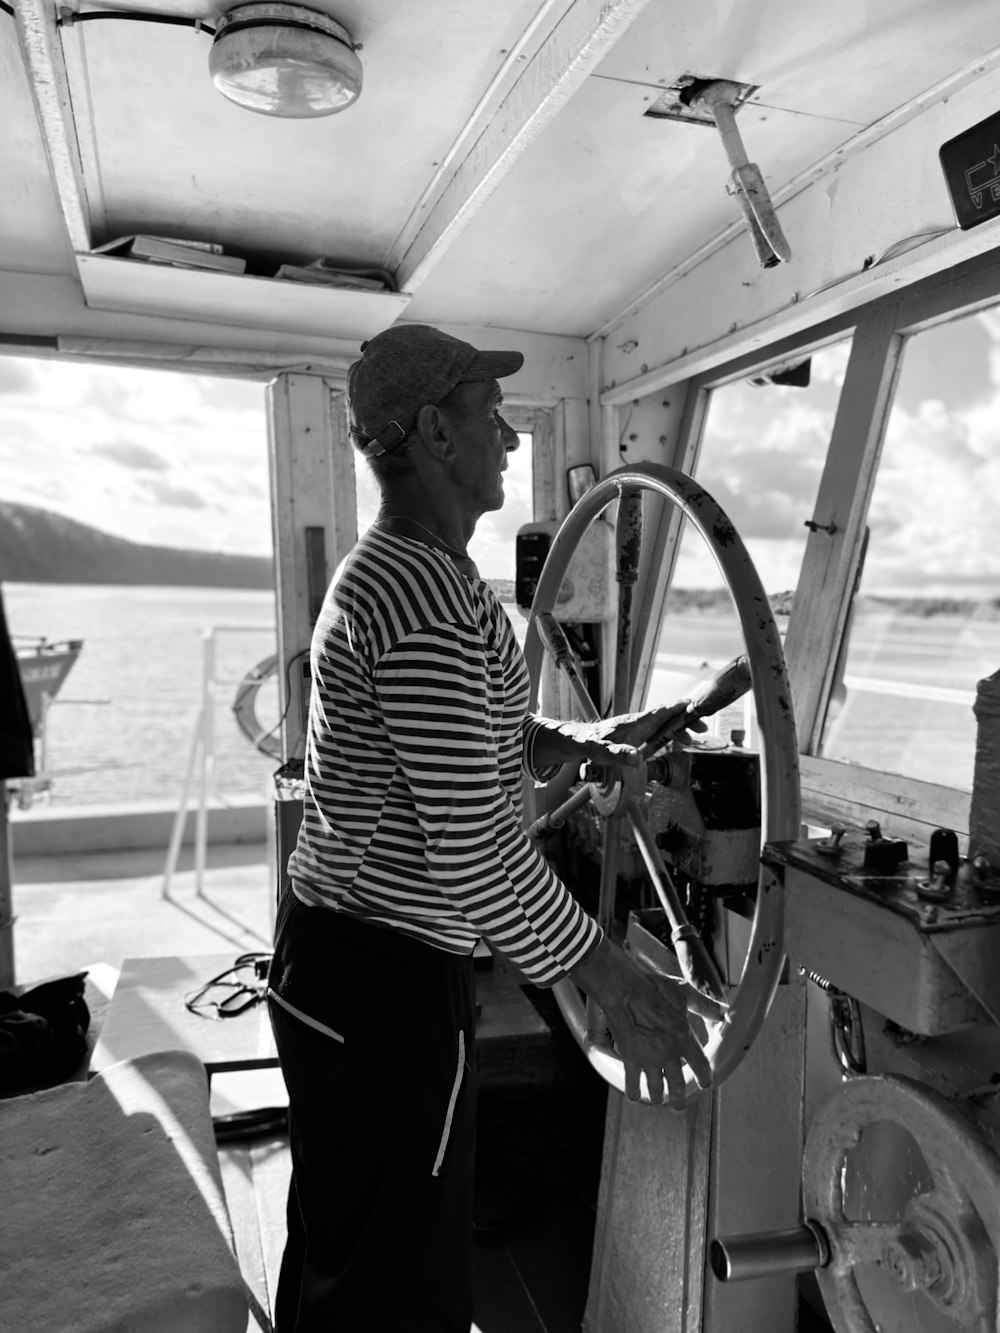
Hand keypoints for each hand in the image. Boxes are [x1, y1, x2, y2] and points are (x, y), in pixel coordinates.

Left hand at [532, 703, 705, 771]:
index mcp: (633, 723)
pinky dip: (672, 734)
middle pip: (666, 717)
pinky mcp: (637, 735)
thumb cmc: (588, 744)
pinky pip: (658, 731)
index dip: (676, 708)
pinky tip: (680, 741)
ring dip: (681, 727)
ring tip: (697, 734)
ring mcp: (638, 728)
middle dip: (685, 719)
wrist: (578, 741)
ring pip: (664, 724)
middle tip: (703, 727)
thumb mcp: (600, 751)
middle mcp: (638, 723)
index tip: (693, 705)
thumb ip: (617, 754)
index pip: (658, 712)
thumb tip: (637, 759)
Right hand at [571, 937, 726, 1107]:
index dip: (705, 1077)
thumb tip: (724, 1012)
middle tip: (679, 1106)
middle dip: (679, 1098)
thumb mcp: (684, 993)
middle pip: (677, 1085)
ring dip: (658, 1096)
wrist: (624, 990)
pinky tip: (635, 1096)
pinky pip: (632, 1081)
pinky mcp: (630, 1058)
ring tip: (659, 1100)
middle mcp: (668, 1054)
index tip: (705, 1084)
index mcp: (684, 1039)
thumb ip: (705, 1006)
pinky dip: (634, 1091)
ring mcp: (648, 1059)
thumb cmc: (654, 988)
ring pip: (656, 1087)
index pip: (700, 1065)